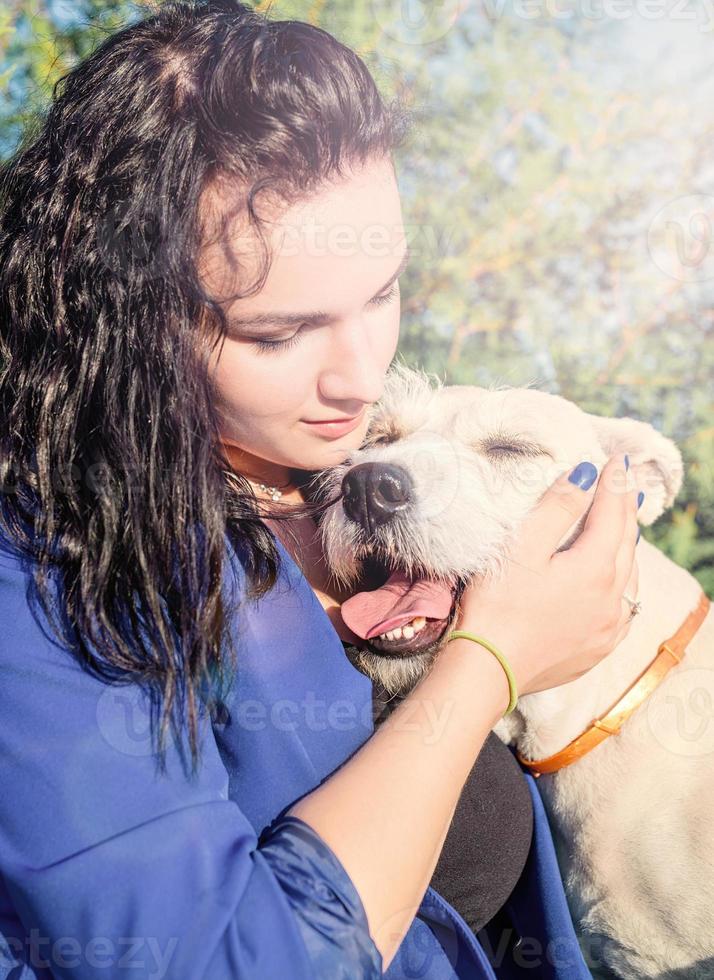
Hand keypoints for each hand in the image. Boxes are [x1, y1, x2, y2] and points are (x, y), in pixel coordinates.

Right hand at [453, 453, 639, 696]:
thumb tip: (585, 476)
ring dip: (627, 544)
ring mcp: (608, 628)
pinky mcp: (596, 649)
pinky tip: (617, 580)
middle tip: (626, 481)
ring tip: (626, 523)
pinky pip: (623, 607)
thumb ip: (557, 508)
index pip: (612, 513)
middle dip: (625, 507)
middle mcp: (612, 599)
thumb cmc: (496, 606)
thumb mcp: (522, 547)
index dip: (614, 483)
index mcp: (595, 568)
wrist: (487, 670)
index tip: (616, 459)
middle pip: (626, 542)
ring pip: (629, 576)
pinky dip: (623, 582)